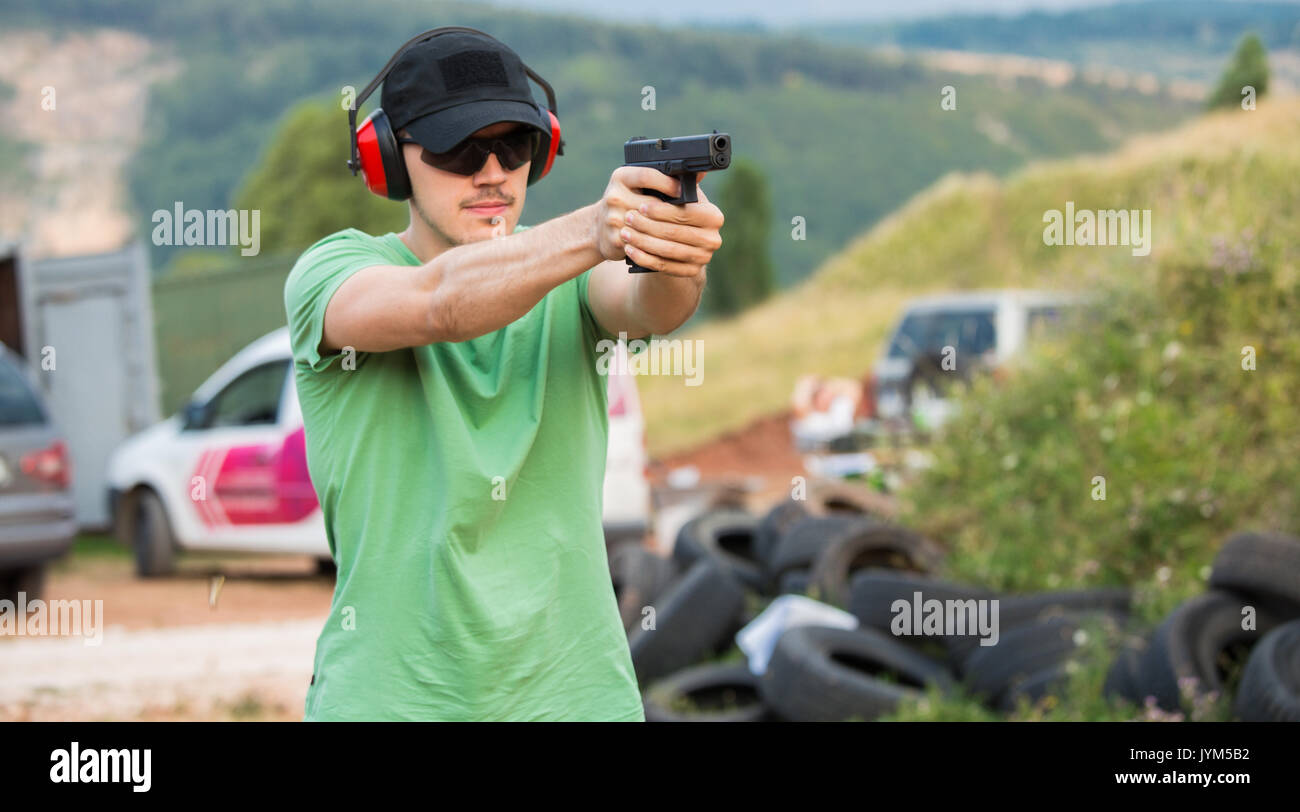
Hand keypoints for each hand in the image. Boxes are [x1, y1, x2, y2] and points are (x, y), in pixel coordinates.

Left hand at [594, 167, 723, 276]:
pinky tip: (630, 251)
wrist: (683, 242)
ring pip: (667, 250)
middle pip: (674, 233)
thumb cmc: (679, 213)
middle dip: (648, 225)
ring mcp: (703, 258)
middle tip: (628, 218)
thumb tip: (693, 166)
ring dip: (643, 242)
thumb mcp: (684, 197)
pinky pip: (664, 266)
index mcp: (714, 217)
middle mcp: (713, 239)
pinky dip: (644, 258)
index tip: (641, 206)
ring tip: (625, 233)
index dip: (661, 211)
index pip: (684, 213)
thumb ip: (683, 183)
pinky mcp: (691, 272)